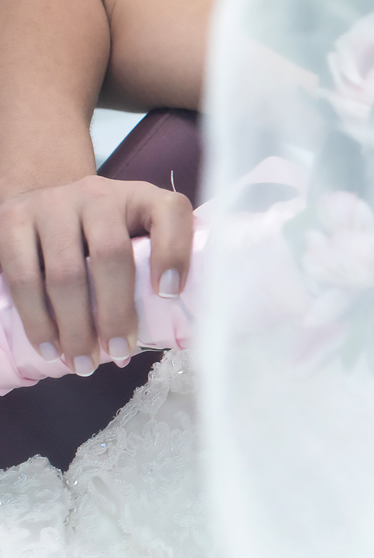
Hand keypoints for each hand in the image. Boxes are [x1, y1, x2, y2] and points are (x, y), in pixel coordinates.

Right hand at [0, 175, 192, 374]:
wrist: (40, 198)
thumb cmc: (101, 231)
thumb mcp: (135, 231)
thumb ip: (155, 262)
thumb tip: (172, 328)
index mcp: (141, 197)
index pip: (169, 212)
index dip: (174, 251)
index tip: (170, 293)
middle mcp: (97, 195)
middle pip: (111, 254)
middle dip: (116, 312)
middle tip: (119, 352)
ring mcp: (51, 205)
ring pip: (64, 273)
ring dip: (75, 327)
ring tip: (83, 363)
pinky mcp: (11, 222)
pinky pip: (23, 278)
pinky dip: (38, 320)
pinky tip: (50, 347)